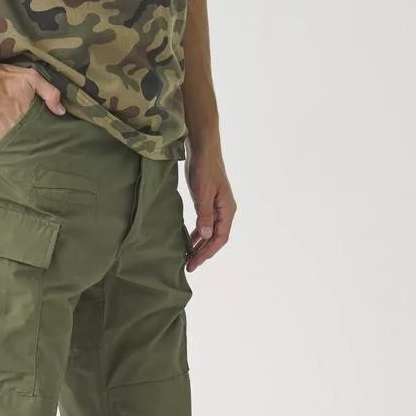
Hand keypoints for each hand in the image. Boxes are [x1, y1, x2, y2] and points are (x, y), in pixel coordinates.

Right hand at [0, 62, 64, 148]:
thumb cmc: (4, 76)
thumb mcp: (32, 78)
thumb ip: (49, 93)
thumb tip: (61, 111)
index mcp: (27, 117)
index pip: (39, 134)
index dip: (42, 137)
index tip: (46, 139)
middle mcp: (14, 129)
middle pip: (27, 143)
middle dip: (32, 145)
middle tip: (34, 145)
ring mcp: (0, 134)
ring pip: (13, 149)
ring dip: (18, 150)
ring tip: (22, 151)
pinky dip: (2, 151)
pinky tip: (7, 151)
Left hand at [184, 143, 236, 271]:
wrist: (203, 148)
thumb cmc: (205, 168)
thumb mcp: (203, 193)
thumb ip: (204, 215)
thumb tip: (205, 236)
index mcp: (227, 209)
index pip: (220, 238)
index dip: (207, 252)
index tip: (194, 263)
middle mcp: (225, 210)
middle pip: (216, 238)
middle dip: (203, 253)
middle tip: (189, 267)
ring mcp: (217, 207)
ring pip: (210, 232)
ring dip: (200, 246)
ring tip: (188, 258)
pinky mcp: (208, 202)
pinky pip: (205, 224)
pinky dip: (197, 234)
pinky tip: (188, 241)